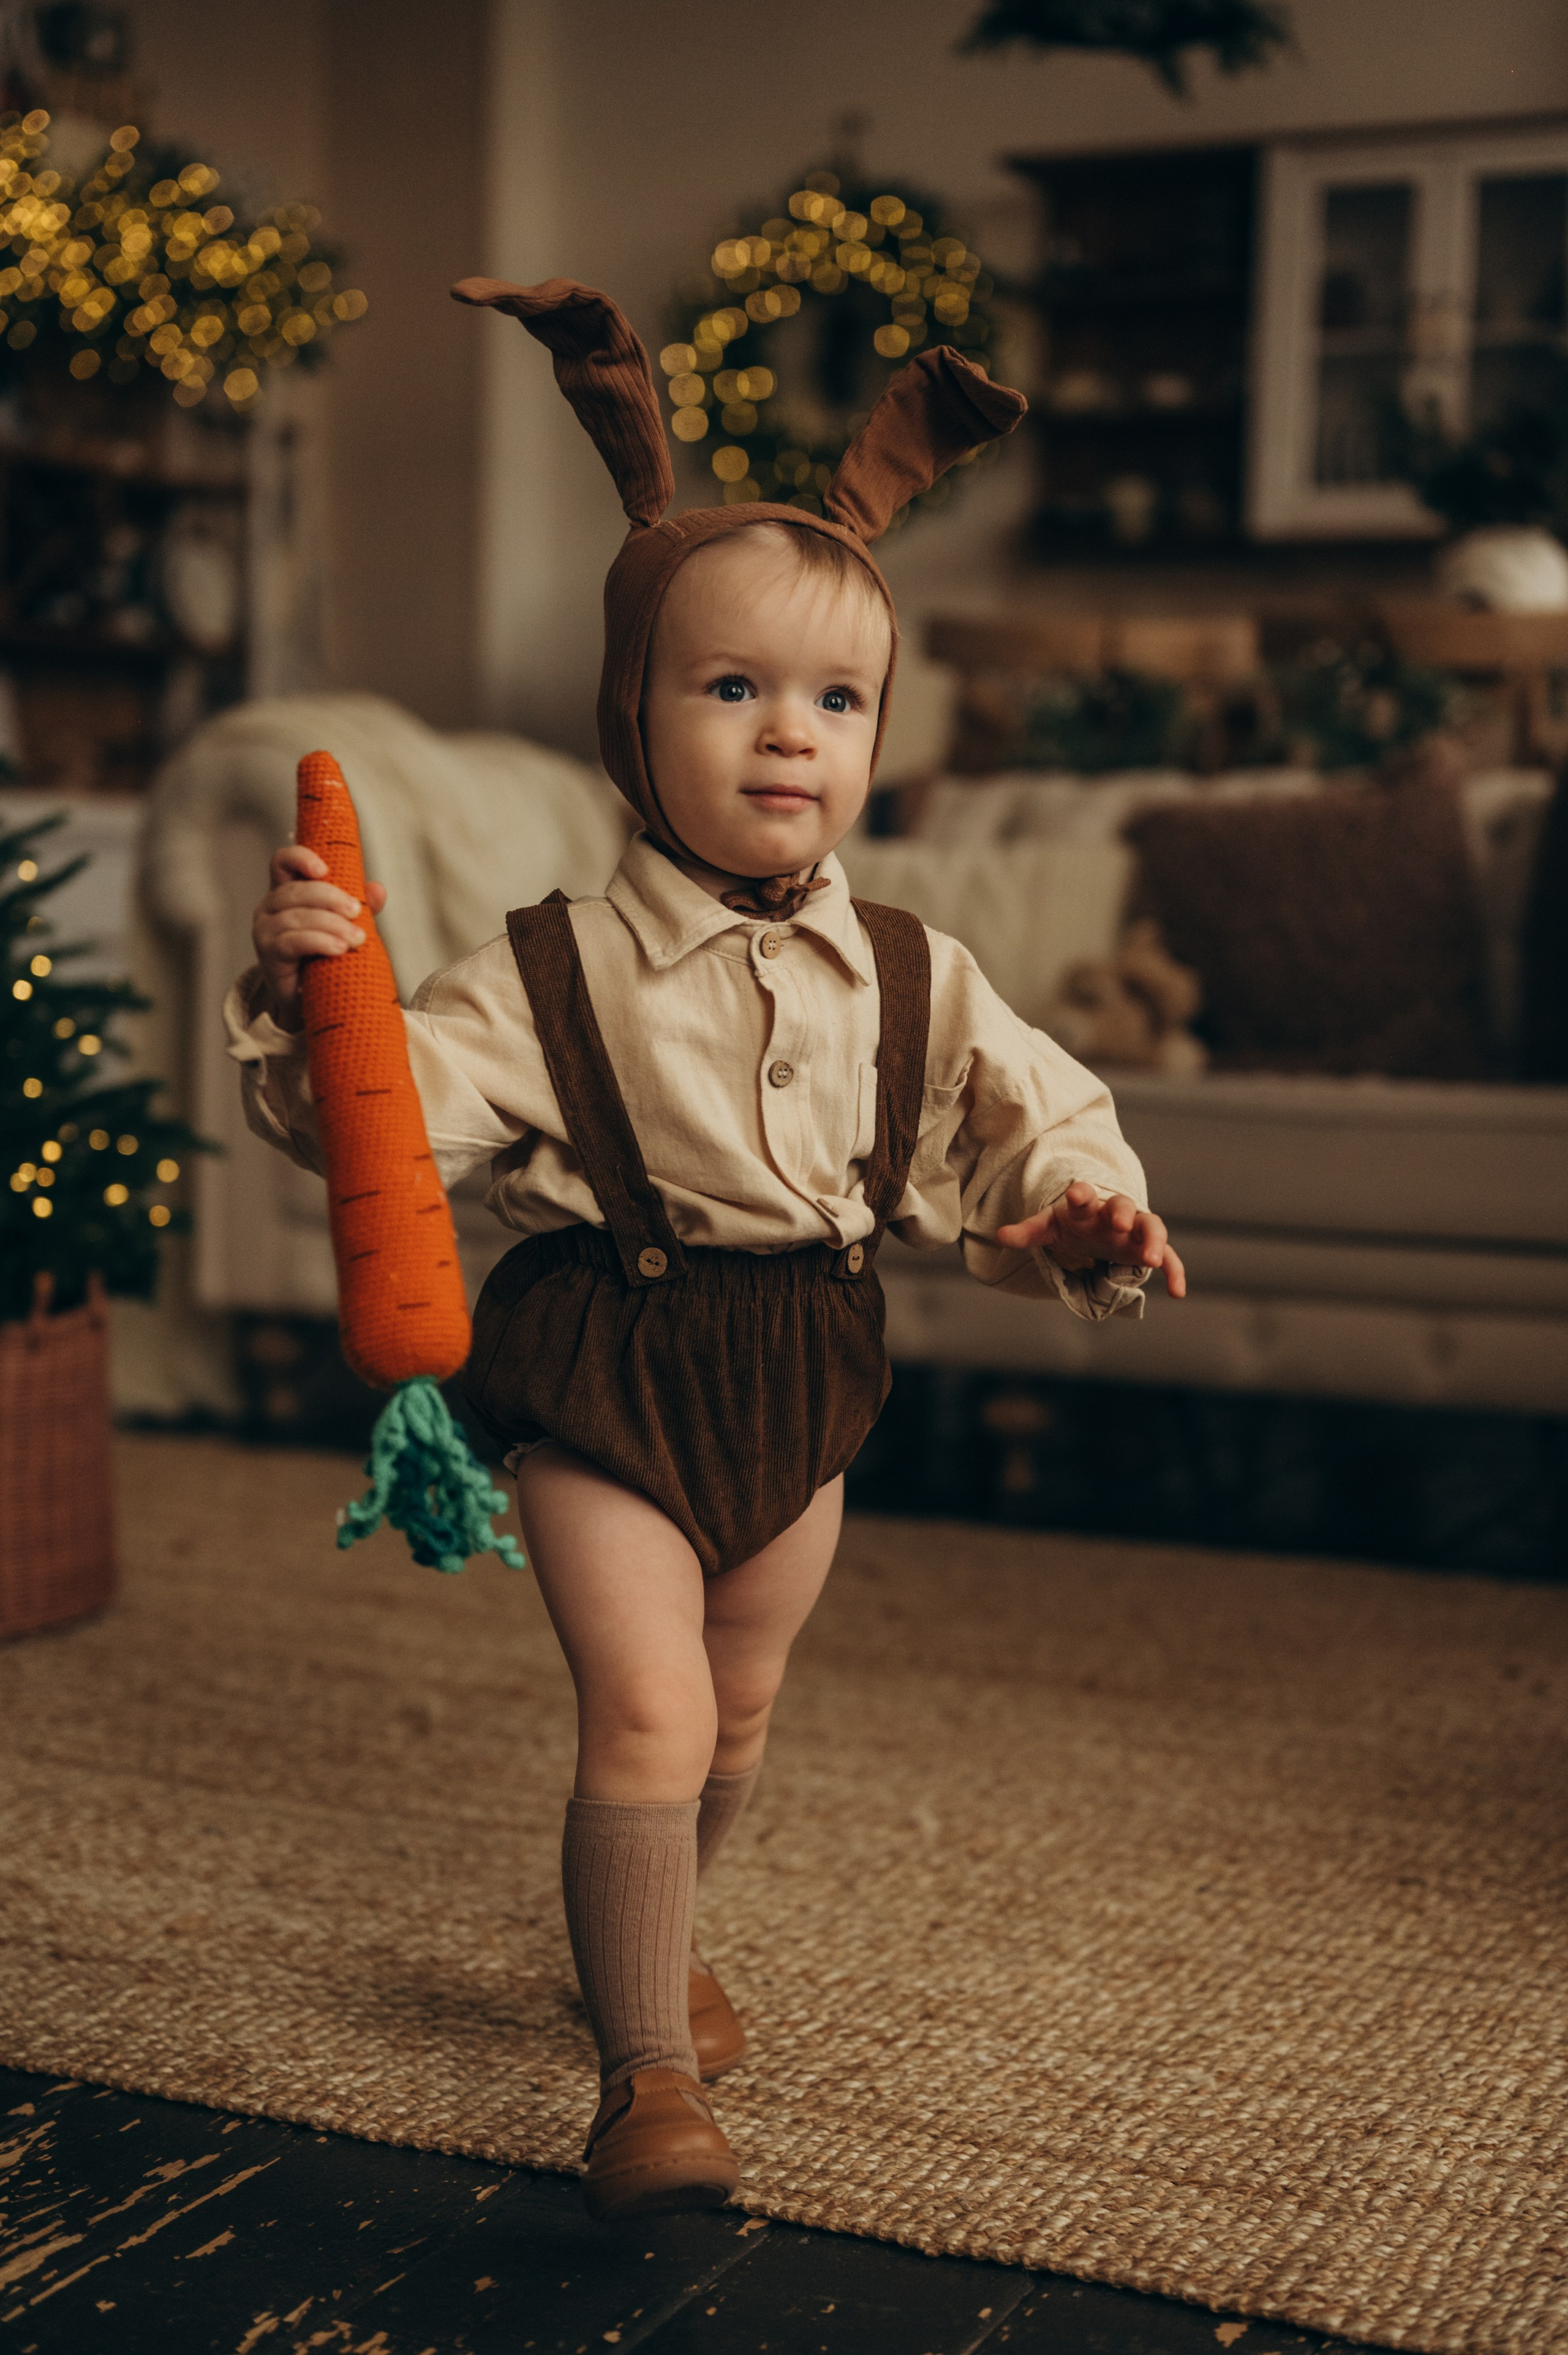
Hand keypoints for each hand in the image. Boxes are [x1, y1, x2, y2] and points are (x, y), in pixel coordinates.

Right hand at [251, 844, 387, 1031]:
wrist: (311, 1000)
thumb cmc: (324, 956)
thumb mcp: (344, 927)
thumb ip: (359, 906)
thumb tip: (377, 889)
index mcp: (287, 891)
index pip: (282, 862)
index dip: (300, 858)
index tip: (324, 869)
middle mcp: (270, 906)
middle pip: (296, 890)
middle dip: (330, 898)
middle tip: (357, 912)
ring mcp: (265, 929)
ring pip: (297, 916)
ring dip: (331, 925)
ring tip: (357, 939)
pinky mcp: (268, 953)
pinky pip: (292, 941)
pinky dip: (319, 942)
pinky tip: (339, 949)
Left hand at [996, 1180, 1186, 1299]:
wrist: (1100, 1224)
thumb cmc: (1074, 1224)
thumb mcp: (1050, 1227)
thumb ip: (1028, 1231)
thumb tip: (1000, 1236)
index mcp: (1086, 1207)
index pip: (1084, 1195)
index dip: (1081, 1194)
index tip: (1078, 1195)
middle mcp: (1114, 1213)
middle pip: (1123, 1206)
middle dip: (1121, 1212)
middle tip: (1119, 1223)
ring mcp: (1135, 1230)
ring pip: (1151, 1226)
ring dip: (1152, 1240)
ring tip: (1150, 1260)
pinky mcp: (1148, 1248)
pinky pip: (1168, 1258)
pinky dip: (1175, 1272)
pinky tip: (1178, 1293)